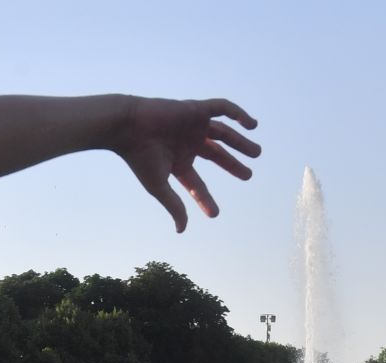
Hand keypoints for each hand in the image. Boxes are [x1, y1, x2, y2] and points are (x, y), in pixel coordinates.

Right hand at [115, 98, 259, 231]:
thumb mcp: (159, 186)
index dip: (204, 199)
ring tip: (257, 153)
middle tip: (248, 175)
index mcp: (179, 162)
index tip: (214, 214)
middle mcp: (188, 143)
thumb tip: (182, 231)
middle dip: (232, 165)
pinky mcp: (196, 110)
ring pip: (223, 133)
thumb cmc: (140, 157)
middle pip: (216, 155)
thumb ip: (174, 206)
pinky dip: (238, 114)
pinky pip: (222, 108)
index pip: (197, 184)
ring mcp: (193, 126)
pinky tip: (252, 124)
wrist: (129, 126)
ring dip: (241, 142)